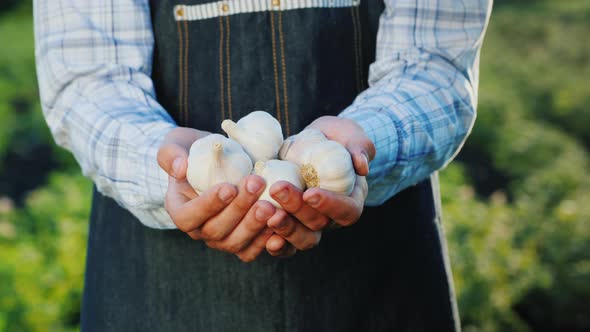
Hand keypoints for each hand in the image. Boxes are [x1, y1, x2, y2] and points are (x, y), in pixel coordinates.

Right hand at [157, 127, 275, 261]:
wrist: (219, 163)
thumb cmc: (195, 152)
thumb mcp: (176, 144)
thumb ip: (172, 154)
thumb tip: (180, 167)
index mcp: (180, 210)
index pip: (188, 217)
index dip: (208, 206)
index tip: (229, 187)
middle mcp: (200, 230)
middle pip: (216, 231)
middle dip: (239, 209)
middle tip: (257, 184)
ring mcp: (221, 239)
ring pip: (236, 243)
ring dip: (255, 225)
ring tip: (271, 204)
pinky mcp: (243, 242)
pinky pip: (254, 248)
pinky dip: (268, 239)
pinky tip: (280, 221)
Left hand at [265, 116, 373, 248]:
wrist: (316, 142)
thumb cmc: (339, 139)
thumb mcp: (352, 137)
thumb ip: (359, 148)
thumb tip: (362, 166)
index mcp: (351, 200)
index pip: (346, 211)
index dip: (329, 205)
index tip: (310, 193)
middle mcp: (331, 217)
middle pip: (318, 224)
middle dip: (296, 210)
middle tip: (277, 189)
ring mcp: (310, 222)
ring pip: (301, 237)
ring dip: (283, 227)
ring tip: (265, 211)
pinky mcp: (291, 222)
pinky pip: (285, 242)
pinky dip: (275, 244)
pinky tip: (261, 235)